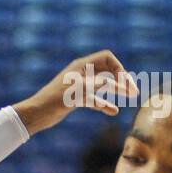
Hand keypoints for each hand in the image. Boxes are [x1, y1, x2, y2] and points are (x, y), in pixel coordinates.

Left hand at [17, 51, 138, 134]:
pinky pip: (94, 99)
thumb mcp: (77, 91)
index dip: (118, 68)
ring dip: (116, 90)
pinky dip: (104, 104)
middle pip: (107, 71)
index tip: (124, 83)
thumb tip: (110, 81)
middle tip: (133, 92)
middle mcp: (82, 73)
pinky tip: (113, 111)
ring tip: (130, 97)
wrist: (38, 114)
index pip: (107, 58)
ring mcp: (80, 86)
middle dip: (121, 79)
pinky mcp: (76, 99)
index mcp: (82, 66)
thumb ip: (94, 84)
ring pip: (103, 85)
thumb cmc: (55, 100)